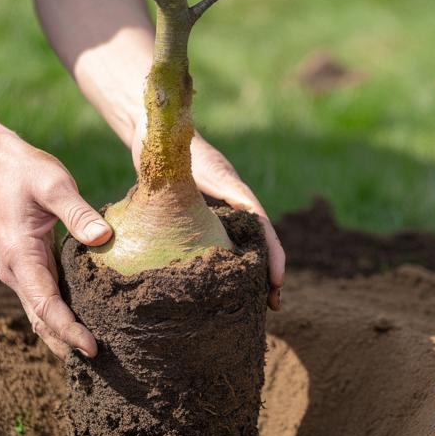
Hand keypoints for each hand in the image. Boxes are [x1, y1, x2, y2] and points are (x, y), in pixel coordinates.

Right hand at [0, 135, 111, 358]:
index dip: (69, 330)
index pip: (46, 306)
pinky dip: (61, 317)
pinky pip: (45, 300)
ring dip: (63, 335)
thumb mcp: (54, 184)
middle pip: (42, 320)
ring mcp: (20, 272)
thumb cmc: (25, 172)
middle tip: (102, 364)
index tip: (92, 348)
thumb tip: (104, 239)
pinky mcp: (28, 267)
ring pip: (41, 314)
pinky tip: (84, 324)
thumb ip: (77, 212)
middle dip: (67, 344)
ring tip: (95, 354)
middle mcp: (16, 272)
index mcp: (20, 257)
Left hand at [131, 118, 285, 310]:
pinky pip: (225, 242)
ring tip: (259, 303)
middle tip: (274, 303)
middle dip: (269, 270)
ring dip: (253, 271)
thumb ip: (182, 177)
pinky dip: (230, 263)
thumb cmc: (165, 142)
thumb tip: (179, 198)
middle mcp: (234, 199)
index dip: (271, 253)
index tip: (277, 280)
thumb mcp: (177, 161)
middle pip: (260, 239)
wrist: (157, 132)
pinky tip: (224, 286)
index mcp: (233, 187)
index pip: (260, 224)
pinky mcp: (208, 214)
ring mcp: (224, 207)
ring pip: (245, 243)